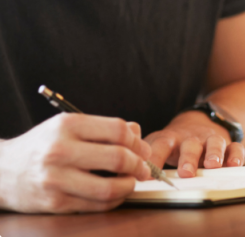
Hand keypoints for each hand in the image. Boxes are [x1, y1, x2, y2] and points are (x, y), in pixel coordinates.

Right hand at [0, 113, 152, 212]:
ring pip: (109, 187)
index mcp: (67, 125)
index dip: (137, 142)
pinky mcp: (55, 202)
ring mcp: (56, 178)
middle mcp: (61, 150)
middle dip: (139, 165)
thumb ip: (103, 129)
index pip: (118, 130)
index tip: (143, 150)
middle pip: (118, 157)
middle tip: (144, 169)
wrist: (1, 171)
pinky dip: (114, 200)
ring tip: (130, 183)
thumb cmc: (41, 147)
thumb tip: (137, 133)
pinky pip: (96, 204)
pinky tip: (115, 194)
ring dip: (129, 186)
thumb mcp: (68, 127)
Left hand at [144, 110, 244, 178]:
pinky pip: (235, 147)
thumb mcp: (156, 144)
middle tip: (185, 173)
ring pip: (214, 143)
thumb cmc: (173, 142)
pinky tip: (234, 165)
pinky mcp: (228, 144)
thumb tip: (122, 170)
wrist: (199, 123)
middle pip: (190, 145)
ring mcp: (210, 140)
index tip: (148, 174)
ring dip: (213, 153)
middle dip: (188, 158)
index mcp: (170, 138)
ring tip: (212, 165)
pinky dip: (236, 155)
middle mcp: (191, 138)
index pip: (160, 144)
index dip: (154, 158)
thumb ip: (143, 155)